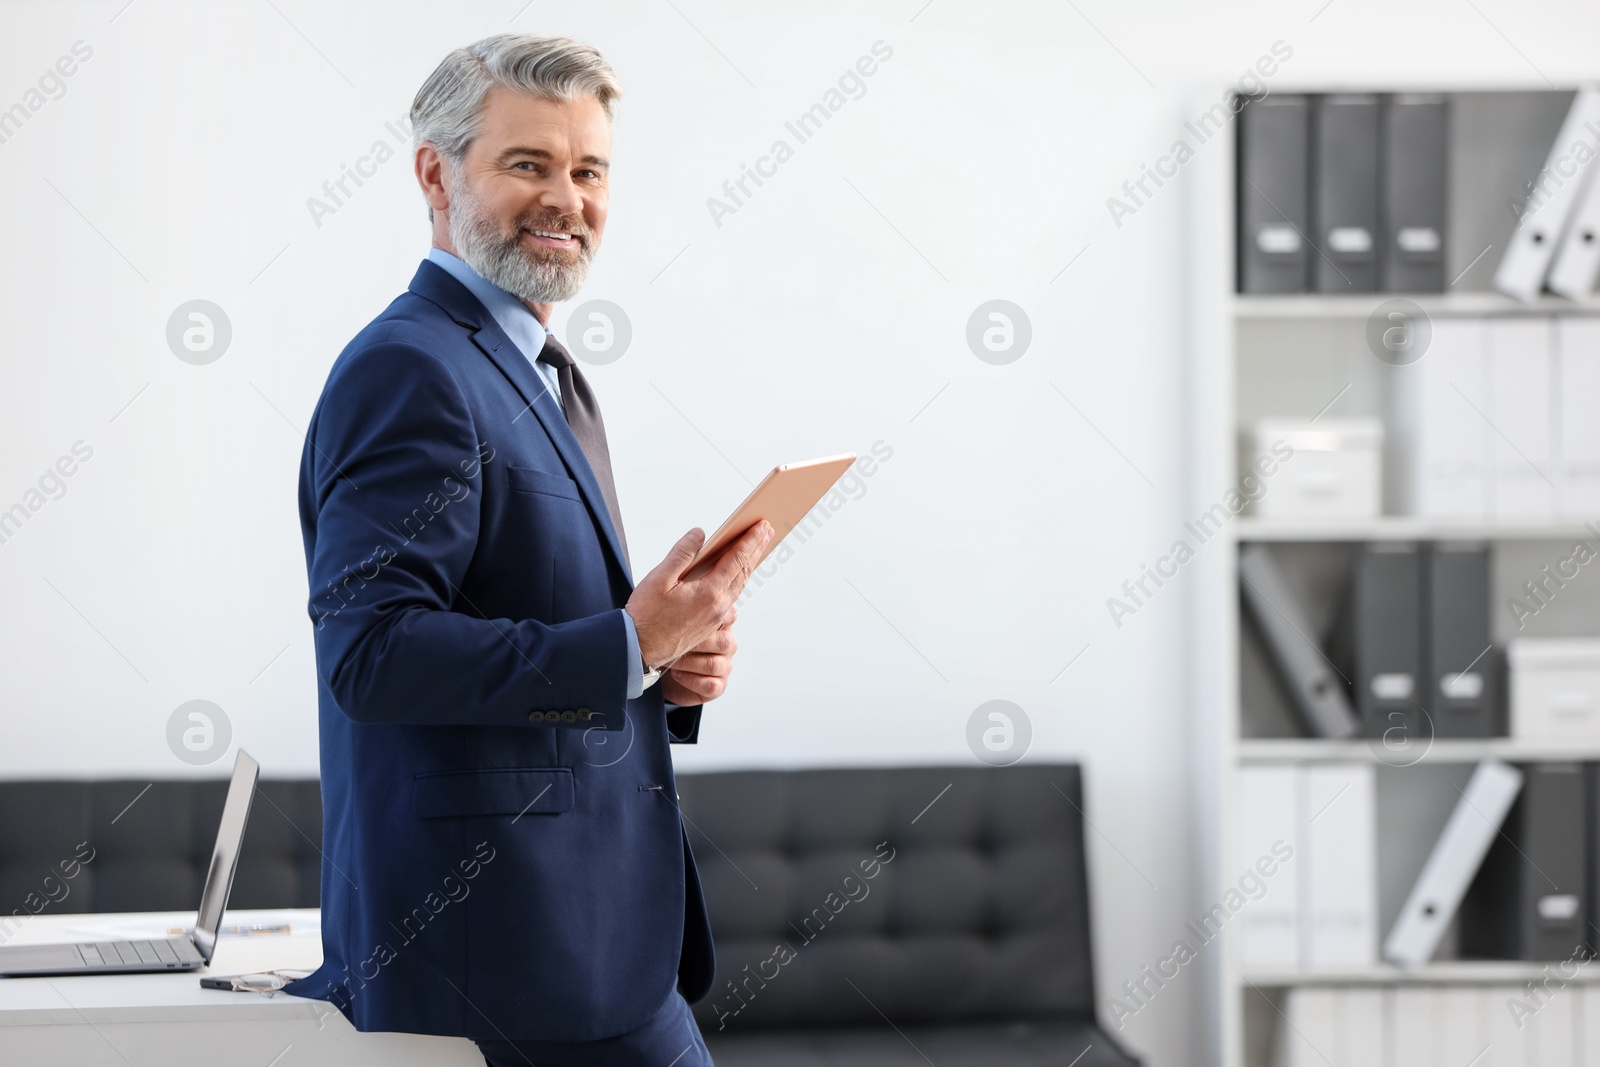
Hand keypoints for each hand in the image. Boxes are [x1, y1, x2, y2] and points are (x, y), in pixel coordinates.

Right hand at [625, 521, 771, 670]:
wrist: (639, 649)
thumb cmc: (646, 614)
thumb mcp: (660, 578)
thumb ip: (682, 554)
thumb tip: (700, 534)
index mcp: (709, 593)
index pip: (736, 560)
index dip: (750, 540)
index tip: (762, 525)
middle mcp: (718, 607)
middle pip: (743, 572)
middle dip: (756, 549)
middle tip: (767, 531)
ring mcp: (715, 618)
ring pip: (738, 586)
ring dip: (748, 565)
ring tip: (755, 550)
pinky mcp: (709, 626)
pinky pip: (730, 598)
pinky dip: (736, 581)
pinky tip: (734, 576)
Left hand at [661, 613, 737, 704]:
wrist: (661, 673)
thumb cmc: (668, 643)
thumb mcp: (673, 620)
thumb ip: (682, 607)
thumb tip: (679, 593)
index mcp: (720, 623)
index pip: (729, 615)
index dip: (713, 617)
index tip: (691, 620)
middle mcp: (726, 643)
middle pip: (723, 642)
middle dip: (694, 644)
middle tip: (672, 643)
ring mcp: (724, 665)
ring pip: (714, 664)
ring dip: (688, 663)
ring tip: (671, 661)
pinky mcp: (718, 685)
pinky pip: (710, 684)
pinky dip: (691, 680)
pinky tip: (677, 675)